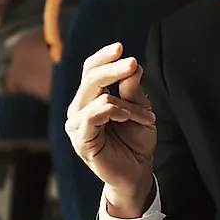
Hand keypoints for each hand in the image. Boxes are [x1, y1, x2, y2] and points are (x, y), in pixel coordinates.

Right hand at [65, 42, 156, 216]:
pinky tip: (127, 117)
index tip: (120, 47)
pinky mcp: (80, 140)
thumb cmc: (136, 141)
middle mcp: (79, 108)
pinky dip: (114, 111)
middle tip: (134, 64)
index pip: (90, 69)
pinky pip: (93, 116)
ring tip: (142, 115)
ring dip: (126, 103)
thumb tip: (133, 66)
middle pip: (90, 78)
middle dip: (114, 69)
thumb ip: (133, 90)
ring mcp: (77, 124)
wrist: (137, 172)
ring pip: (97, 97)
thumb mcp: (140, 110)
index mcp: (90, 98)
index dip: (103, 56)